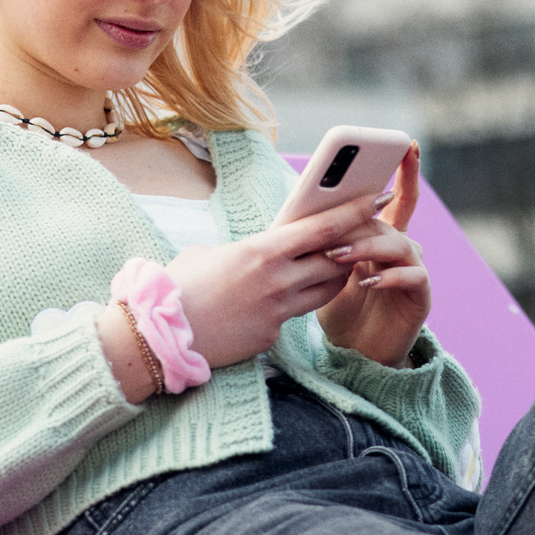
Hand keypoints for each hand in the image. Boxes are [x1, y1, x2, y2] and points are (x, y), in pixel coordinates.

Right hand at [99, 206, 363, 400]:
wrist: (156, 337)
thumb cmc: (177, 287)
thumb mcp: (209, 254)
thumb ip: (245, 249)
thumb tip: (255, 250)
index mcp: (262, 251)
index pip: (323, 228)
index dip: (355, 212)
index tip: (378, 197)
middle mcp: (277, 280)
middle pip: (336, 260)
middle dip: (354, 246)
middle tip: (367, 233)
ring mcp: (277, 311)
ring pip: (326, 290)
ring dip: (335, 276)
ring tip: (335, 263)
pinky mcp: (271, 336)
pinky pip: (296, 316)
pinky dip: (296, 304)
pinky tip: (280, 299)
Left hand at [317, 143, 430, 367]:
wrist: (355, 351)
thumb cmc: (339, 306)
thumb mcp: (326, 268)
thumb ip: (325, 240)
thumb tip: (300, 210)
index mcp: (383, 235)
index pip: (397, 196)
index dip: (405, 170)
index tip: (406, 145)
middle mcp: (404, 246)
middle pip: (397, 215)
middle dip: (370, 211)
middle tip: (347, 208)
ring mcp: (415, 269)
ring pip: (400, 243)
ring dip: (367, 246)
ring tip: (338, 256)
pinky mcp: (420, 294)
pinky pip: (411, 275)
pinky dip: (387, 275)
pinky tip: (366, 281)